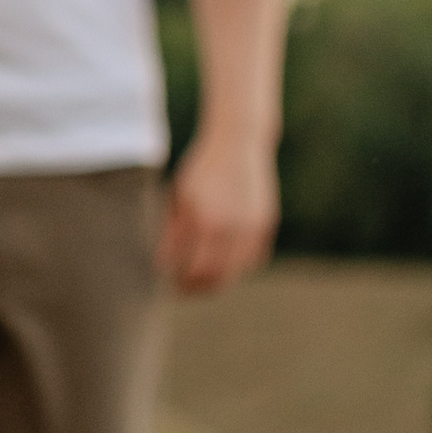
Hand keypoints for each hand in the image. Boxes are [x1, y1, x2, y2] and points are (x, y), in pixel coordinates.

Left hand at [161, 137, 277, 296]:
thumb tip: (166, 264)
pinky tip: (225, 268)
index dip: (175, 278)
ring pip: (233, 273)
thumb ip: (174, 230)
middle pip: (209, 277)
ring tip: (203, 283)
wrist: (239, 142)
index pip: (185, 266)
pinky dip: (238, 269)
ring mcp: (250, 227)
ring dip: (217, 283)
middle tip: (183, 290)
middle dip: (194, 288)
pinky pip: (252, 260)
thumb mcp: (180, 195)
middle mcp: (227, 227)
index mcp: (201, 220)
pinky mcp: (265, 224)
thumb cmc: (202, 169)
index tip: (167, 281)